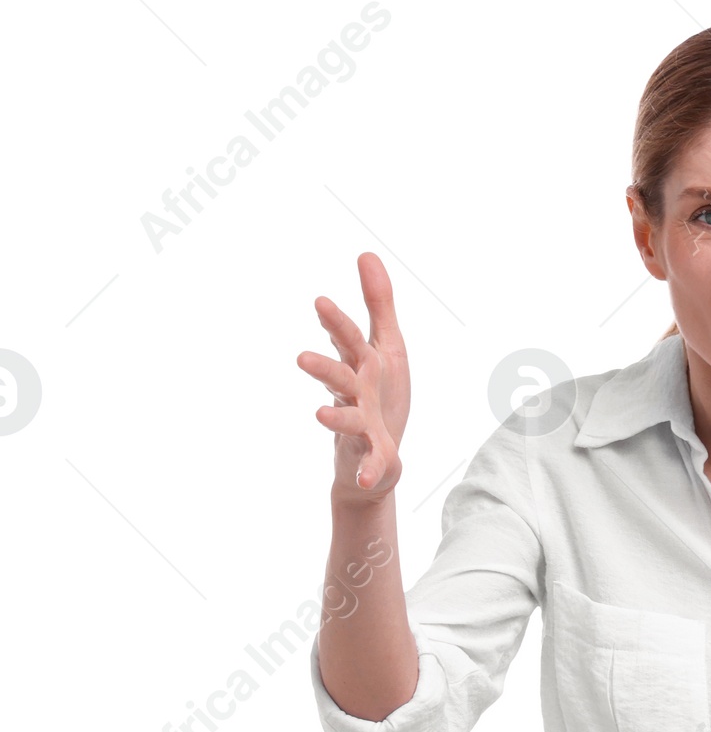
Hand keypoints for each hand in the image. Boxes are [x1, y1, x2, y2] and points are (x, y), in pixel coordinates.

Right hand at [297, 251, 410, 501]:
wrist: (379, 457)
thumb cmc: (381, 396)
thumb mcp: (387, 346)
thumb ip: (378, 304)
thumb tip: (366, 253)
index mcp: (361, 364)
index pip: (348, 339)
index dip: (335, 323)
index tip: (320, 303)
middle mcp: (356, 393)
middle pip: (340, 376)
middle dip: (323, 367)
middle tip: (301, 359)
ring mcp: (362, 425)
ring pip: (348, 417)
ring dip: (335, 416)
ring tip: (320, 415)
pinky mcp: (374, 455)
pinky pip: (372, 463)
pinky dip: (370, 470)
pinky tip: (369, 477)